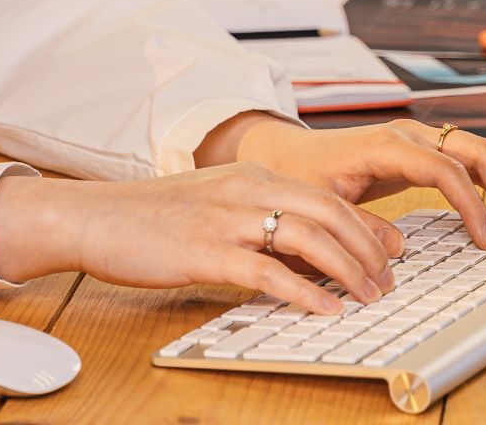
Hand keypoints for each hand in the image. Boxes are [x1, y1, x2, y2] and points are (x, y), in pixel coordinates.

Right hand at [0, 164, 398, 314]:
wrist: (93, 217)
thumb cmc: (148, 217)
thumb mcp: (211, 204)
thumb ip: (255, 217)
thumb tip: (301, 251)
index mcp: (249, 176)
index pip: (325, 194)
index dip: (366, 224)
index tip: (392, 251)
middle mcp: (244, 190)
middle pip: (329, 210)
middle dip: (369, 247)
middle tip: (389, 280)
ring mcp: (226, 219)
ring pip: (308, 237)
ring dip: (349, 271)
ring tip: (371, 297)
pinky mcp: (206, 251)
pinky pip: (269, 272)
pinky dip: (306, 292)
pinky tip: (326, 309)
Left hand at [217, 115, 485, 248]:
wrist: (283, 152)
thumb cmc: (299, 176)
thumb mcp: (320, 205)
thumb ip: (356, 226)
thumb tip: (397, 249)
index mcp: (385, 145)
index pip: (445, 168)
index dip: (472, 204)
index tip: (485, 240)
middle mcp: (407, 136)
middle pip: (475, 149)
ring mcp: (417, 139)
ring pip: (479, 149)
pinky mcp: (420, 151)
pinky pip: (468, 158)